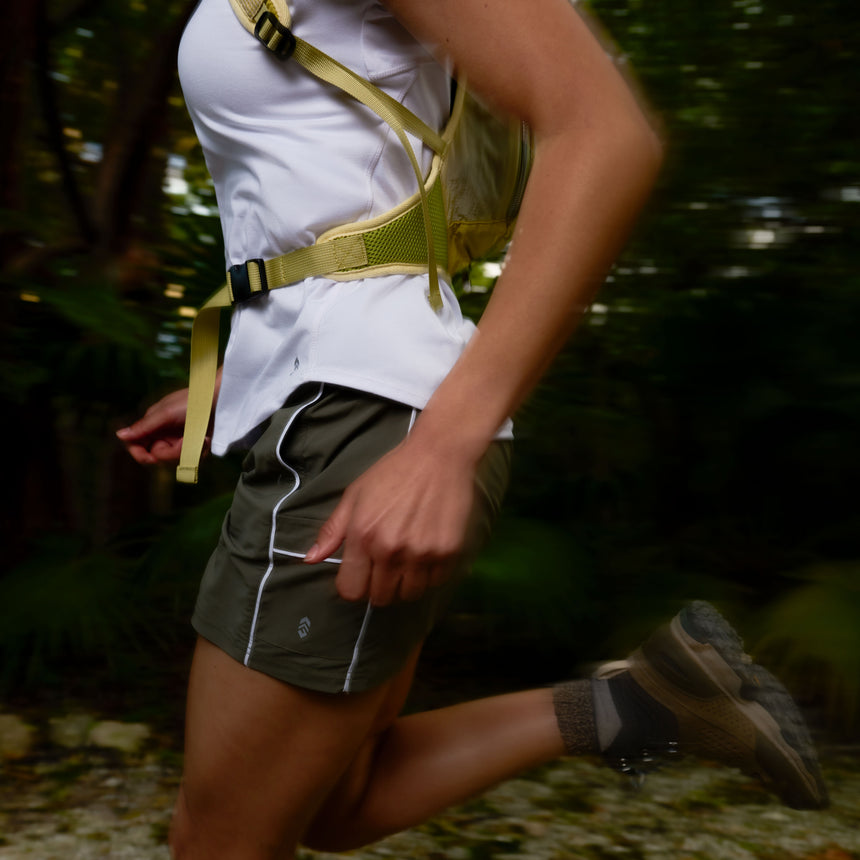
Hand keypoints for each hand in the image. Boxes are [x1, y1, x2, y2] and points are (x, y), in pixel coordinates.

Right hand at [116, 387, 200, 464]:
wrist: (220, 400)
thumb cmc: (192, 401)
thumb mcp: (165, 414)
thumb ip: (144, 426)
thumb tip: (119, 435)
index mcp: (152, 426)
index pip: (137, 447)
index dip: (141, 455)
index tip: (151, 458)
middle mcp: (164, 435)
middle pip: (158, 458)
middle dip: (172, 453)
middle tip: (186, 442)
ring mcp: (179, 441)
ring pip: (175, 461)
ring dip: (189, 451)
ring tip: (201, 438)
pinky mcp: (194, 446)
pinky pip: (192, 459)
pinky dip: (199, 451)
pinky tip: (206, 440)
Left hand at [304, 437, 476, 605]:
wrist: (438, 455)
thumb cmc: (393, 472)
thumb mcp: (355, 495)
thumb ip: (333, 530)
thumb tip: (311, 559)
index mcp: (363, 536)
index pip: (351, 590)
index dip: (354, 585)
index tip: (362, 573)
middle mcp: (390, 550)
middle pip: (380, 597)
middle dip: (380, 585)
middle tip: (387, 564)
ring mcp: (421, 554)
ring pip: (409, 594)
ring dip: (406, 582)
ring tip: (408, 558)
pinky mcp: (448, 552)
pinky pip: (435, 582)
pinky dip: (430, 573)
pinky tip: (427, 550)